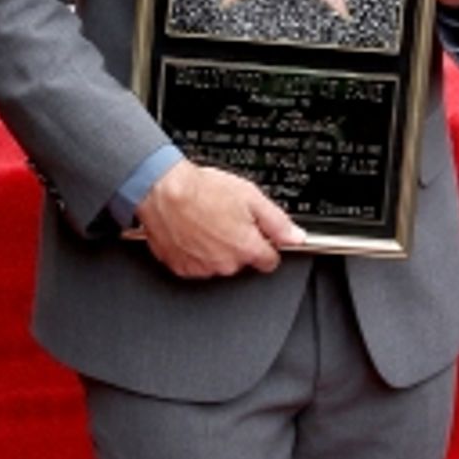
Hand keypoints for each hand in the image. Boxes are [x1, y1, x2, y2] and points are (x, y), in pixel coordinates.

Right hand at [135, 159, 305, 278]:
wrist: (162, 191)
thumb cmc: (201, 190)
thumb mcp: (250, 197)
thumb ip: (278, 222)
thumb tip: (296, 237)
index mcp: (246, 248)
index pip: (270, 261)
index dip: (267, 245)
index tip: (260, 235)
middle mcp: (225, 264)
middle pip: (243, 261)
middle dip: (239, 243)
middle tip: (227, 219)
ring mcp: (201, 268)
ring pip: (219, 263)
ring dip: (216, 248)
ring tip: (206, 222)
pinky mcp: (180, 267)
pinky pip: (195, 264)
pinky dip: (195, 251)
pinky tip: (191, 230)